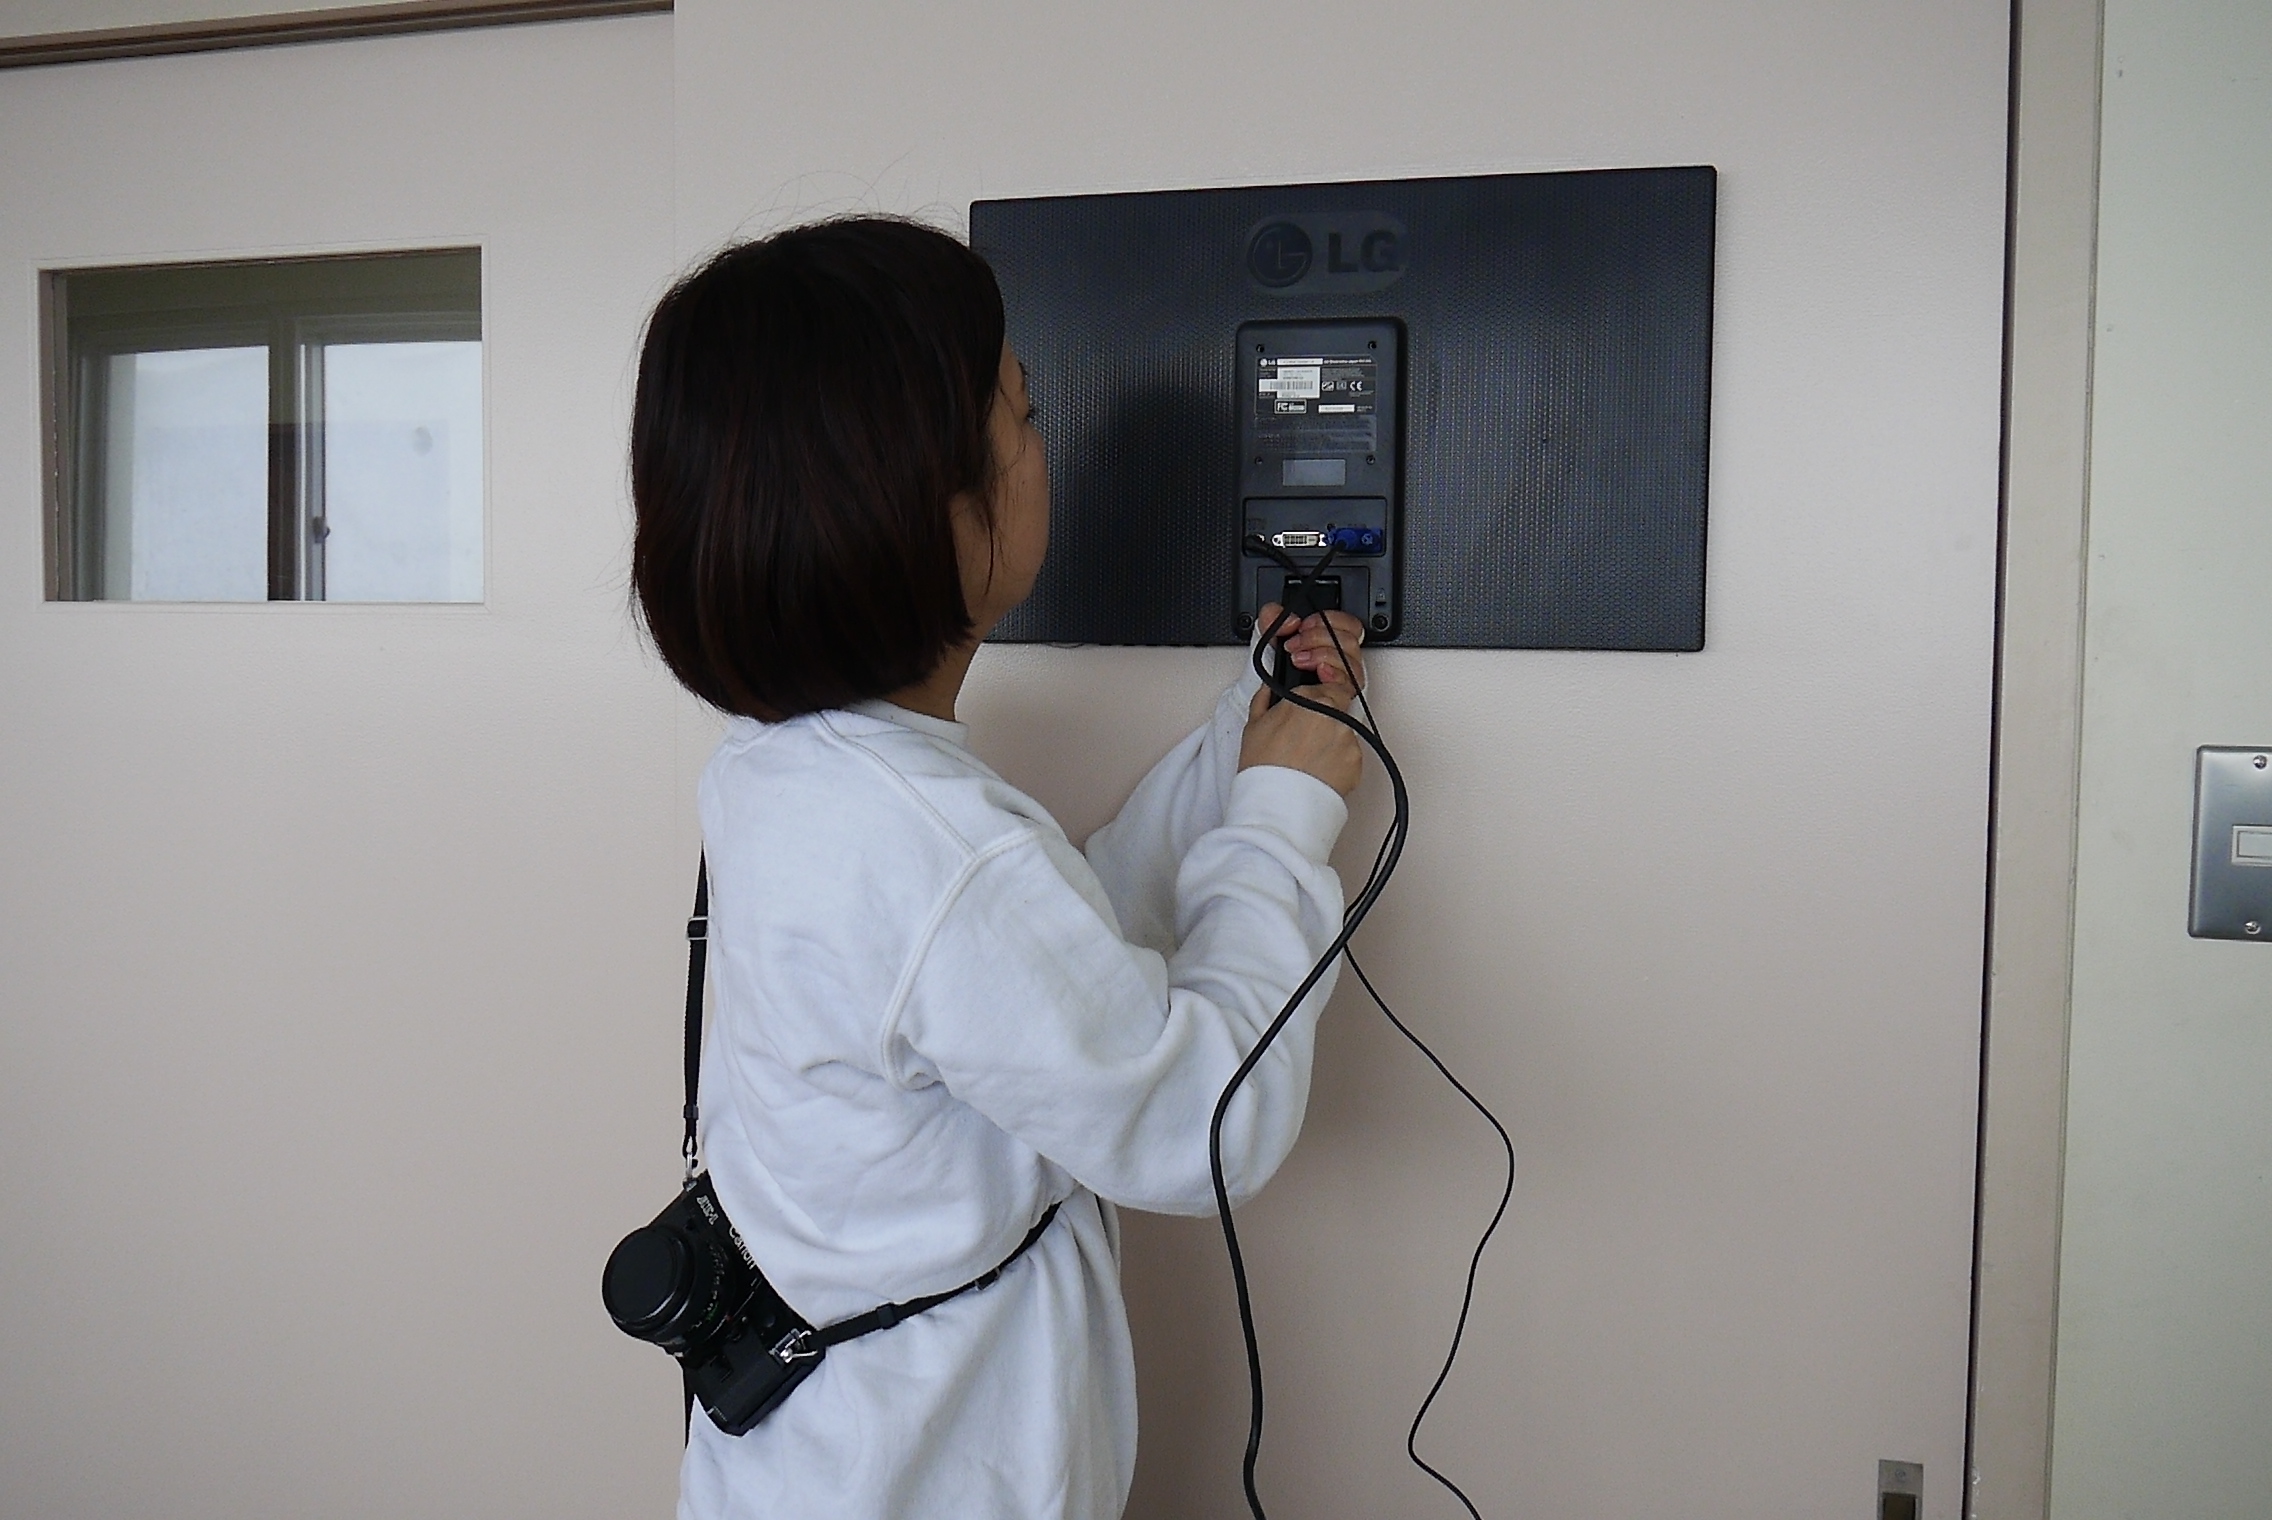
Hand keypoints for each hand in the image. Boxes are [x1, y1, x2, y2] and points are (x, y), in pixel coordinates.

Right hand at [1238, 605, 1366, 795]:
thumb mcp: (1254, 725)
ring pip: (1345, 729)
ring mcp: (1348, 738)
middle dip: (1327, 713)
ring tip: (1308, 759)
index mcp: (1309, 699)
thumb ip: (1267, 698)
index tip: (1309, 706)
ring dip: (1331, 738)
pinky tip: (1317, 770)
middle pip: (1339, 702)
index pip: (1325, 683)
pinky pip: (1350, 754)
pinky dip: (1337, 760)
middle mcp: (1334, 714)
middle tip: (1307, 734)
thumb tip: (1271, 689)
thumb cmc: (1264, 769)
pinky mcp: (1358, 761)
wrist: (1277, 807)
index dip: (1316, 696)